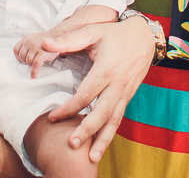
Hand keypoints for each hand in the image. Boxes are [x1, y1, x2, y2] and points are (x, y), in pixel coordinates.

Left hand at [14, 31, 58, 77]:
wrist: (57, 37)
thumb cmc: (45, 41)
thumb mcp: (33, 39)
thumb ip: (26, 45)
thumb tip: (21, 58)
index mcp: (26, 39)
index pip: (16, 50)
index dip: (18, 57)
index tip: (22, 60)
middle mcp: (29, 42)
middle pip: (21, 56)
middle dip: (25, 61)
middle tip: (31, 62)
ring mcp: (35, 48)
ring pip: (28, 61)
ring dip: (31, 65)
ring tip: (35, 64)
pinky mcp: (42, 53)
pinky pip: (35, 65)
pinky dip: (34, 72)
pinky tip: (33, 76)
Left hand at [39, 16, 155, 161]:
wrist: (144, 37)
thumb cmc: (114, 34)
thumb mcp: (92, 32)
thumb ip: (68, 40)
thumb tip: (44, 44)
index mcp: (107, 69)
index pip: (85, 95)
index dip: (68, 108)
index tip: (52, 117)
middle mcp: (118, 84)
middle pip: (102, 113)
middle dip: (87, 131)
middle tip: (71, 145)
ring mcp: (125, 92)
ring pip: (113, 120)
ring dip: (103, 140)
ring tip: (92, 157)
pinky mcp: (128, 96)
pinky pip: (119, 117)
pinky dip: (110, 132)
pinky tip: (101, 144)